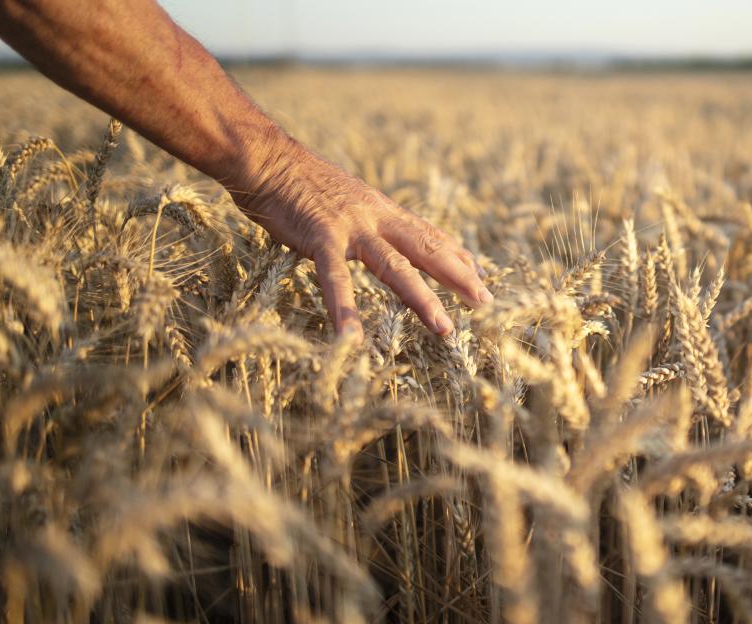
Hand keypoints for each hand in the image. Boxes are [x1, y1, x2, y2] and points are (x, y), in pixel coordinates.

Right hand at [229, 138, 490, 339]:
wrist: (266, 158)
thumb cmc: (299, 181)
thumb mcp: (347, 198)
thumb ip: (368, 219)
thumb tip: (385, 235)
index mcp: (382, 209)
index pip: (428, 234)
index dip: (455, 254)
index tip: (479, 274)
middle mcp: (376, 217)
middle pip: (426, 249)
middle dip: (458, 276)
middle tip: (485, 302)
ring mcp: (351, 228)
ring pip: (395, 267)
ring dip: (421, 299)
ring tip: (444, 328)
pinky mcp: (320, 238)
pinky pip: (336, 279)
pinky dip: (345, 309)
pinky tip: (352, 338)